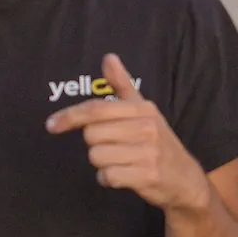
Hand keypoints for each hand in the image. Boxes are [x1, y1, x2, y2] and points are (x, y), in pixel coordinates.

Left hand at [44, 54, 212, 213]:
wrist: (186, 179)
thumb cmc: (159, 142)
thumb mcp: (144, 110)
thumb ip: (122, 85)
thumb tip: (108, 57)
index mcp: (143, 109)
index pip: (96, 109)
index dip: (69, 116)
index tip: (51, 125)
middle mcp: (147, 128)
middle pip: (91, 135)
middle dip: (96, 144)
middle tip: (115, 147)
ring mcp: (149, 153)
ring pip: (97, 156)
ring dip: (103, 163)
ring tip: (122, 162)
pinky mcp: (147, 176)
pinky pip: (108, 176)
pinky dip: (109, 179)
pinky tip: (123, 176)